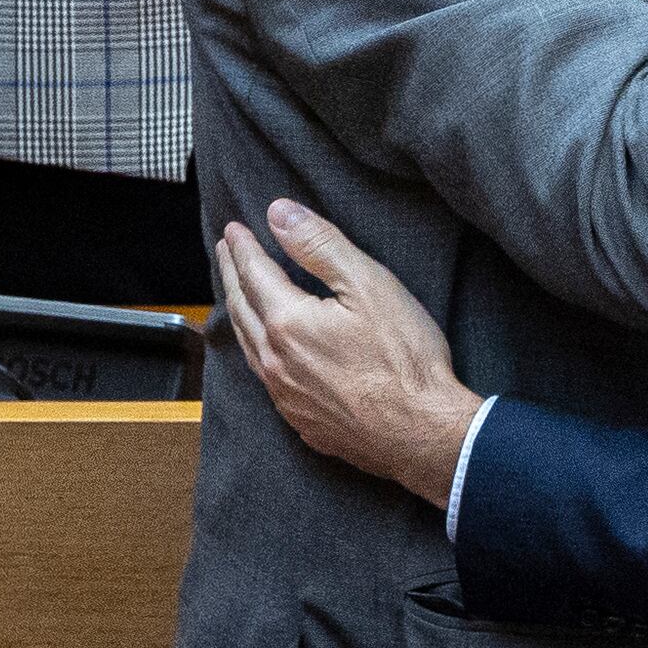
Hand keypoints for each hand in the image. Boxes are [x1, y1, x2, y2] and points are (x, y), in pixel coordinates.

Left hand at [212, 199, 477, 507]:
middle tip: (227, 252)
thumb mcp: (370, 286)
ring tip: (238, 295)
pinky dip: (256, 350)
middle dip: (232, 275)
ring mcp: (285, 394)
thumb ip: (321, 247)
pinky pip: (264, 377)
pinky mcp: (300, 419)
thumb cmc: (404, 360)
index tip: (234, 229)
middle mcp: (275, 360)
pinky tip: (266, 350)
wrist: (421, 433)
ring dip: (239, 313)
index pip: (256, 274)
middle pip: (242, 308)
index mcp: (288, 322)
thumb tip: (279, 214)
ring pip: (248, 345)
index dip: (244, 248)